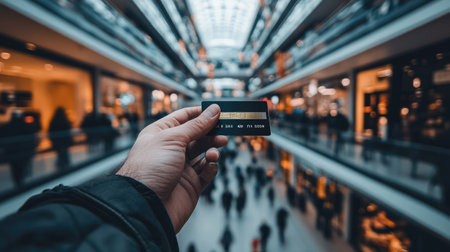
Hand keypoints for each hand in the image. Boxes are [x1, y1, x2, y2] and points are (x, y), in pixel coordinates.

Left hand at [116, 105, 226, 232]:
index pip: (183, 117)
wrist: (145, 207)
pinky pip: (207, 172)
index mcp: (161, 134)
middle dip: (211, 132)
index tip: (218, 110)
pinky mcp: (190, 184)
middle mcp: (171, 150)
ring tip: (216, 150)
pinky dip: (211, 166)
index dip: (201, 113)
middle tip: (224, 131)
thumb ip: (197, 125)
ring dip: (213, 149)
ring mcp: (181, 167)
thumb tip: (214, 110)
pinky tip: (211, 164)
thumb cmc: (150, 169)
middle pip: (197, 135)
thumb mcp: (173, 139)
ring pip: (204, 153)